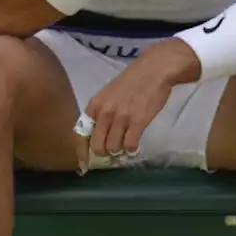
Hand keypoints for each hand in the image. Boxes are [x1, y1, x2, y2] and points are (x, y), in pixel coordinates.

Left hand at [78, 40, 196, 165]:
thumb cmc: (131, 81)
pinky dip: (132, 149)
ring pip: (114, 148)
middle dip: (105, 153)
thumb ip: (101, 113)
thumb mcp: (108, 94)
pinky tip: (135, 144)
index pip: (81, 135)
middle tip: (113, 150)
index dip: (82, 153)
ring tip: (126, 143)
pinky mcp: (138, 121)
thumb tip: (97, 135)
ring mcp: (121, 117)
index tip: (84, 165)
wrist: (153, 70)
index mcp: (94, 105)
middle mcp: (105, 113)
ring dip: (120, 150)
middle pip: (98, 146)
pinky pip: (130, 145)